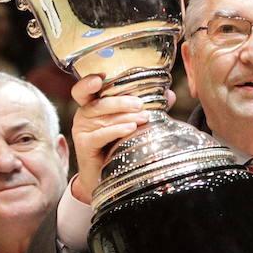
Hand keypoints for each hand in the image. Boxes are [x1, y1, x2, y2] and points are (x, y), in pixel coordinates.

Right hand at [69, 75, 149, 205]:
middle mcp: (83, 115)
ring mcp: (81, 130)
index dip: (88, 81)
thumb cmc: (116, 145)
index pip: (84, 89)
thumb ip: (146, 107)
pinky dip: (116, 130)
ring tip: (144, 118)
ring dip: (125, 116)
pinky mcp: (84, 144)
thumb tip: (170, 94)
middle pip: (98, 102)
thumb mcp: (130, 123)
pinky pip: (100, 135)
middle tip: (140, 104)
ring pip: (102, 118)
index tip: (101, 76)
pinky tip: (130, 128)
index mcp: (92, 105)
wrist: (104, 176)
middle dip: (120, 101)